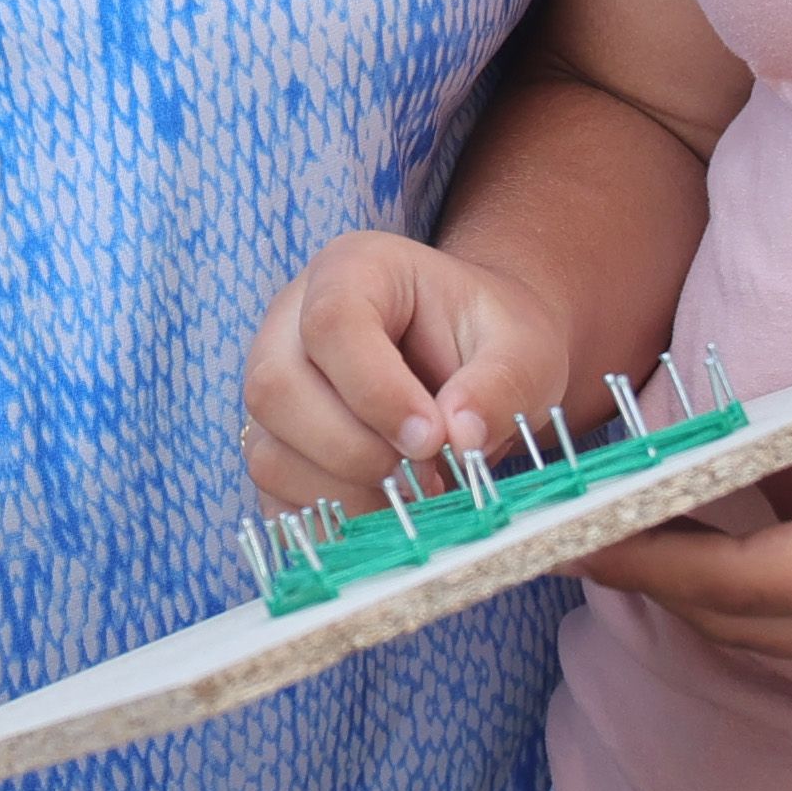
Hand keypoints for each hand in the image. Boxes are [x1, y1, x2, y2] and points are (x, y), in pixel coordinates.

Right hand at [242, 232, 570, 506]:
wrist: (473, 363)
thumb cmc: (493, 342)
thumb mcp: (524, 349)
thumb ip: (500, 384)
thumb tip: (459, 436)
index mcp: (352, 270)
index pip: (331, 322)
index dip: (376, 390)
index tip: (433, 438)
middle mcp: (291, 322)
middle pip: (276, 389)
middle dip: (353, 450)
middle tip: (426, 476)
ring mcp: (274, 387)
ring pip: (267, 452)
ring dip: (345, 493)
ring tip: (416, 495)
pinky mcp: (274, 445)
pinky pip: (273, 496)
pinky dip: (329, 520)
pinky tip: (386, 513)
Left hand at [584, 292, 791, 691]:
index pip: (738, 580)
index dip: (646, 557)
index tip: (569, 535)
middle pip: (740, 619)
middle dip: (657, 571)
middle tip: (579, 520)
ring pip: (779, 629)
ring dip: (714, 574)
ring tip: (648, 508)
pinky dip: (775, 573)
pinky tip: (762, 499)